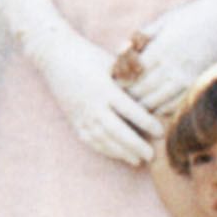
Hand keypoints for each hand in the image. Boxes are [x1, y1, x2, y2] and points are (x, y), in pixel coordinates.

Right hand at [35, 24, 159, 165]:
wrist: (55, 57)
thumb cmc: (89, 56)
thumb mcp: (112, 62)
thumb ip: (130, 76)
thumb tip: (153, 85)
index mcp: (105, 89)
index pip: (130, 110)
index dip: (147, 123)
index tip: (161, 131)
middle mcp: (93, 105)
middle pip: (117, 131)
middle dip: (135, 145)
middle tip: (152, 155)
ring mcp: (82, 115)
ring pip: (104, 139)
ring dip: (121, 152)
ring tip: (138, 160)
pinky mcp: (74, 120)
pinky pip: (90, 140)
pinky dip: (105, 150)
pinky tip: (118, 155)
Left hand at [121, 0, 216, 115]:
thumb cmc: (192, 16)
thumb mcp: (164, 20)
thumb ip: (141, 36)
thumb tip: (119, 50)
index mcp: (161, 48)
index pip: (133, 75)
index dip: (119, 84)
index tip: (111, 86)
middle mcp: (174, 66)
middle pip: (142, 92)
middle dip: (128, 98)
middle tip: (118, 102)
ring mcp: (188, 77)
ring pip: (157, 103)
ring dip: (144, 106)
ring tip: (133, 108)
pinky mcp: (199, 84)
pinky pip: (175, 105)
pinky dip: (162, 108)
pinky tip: (155, 105)